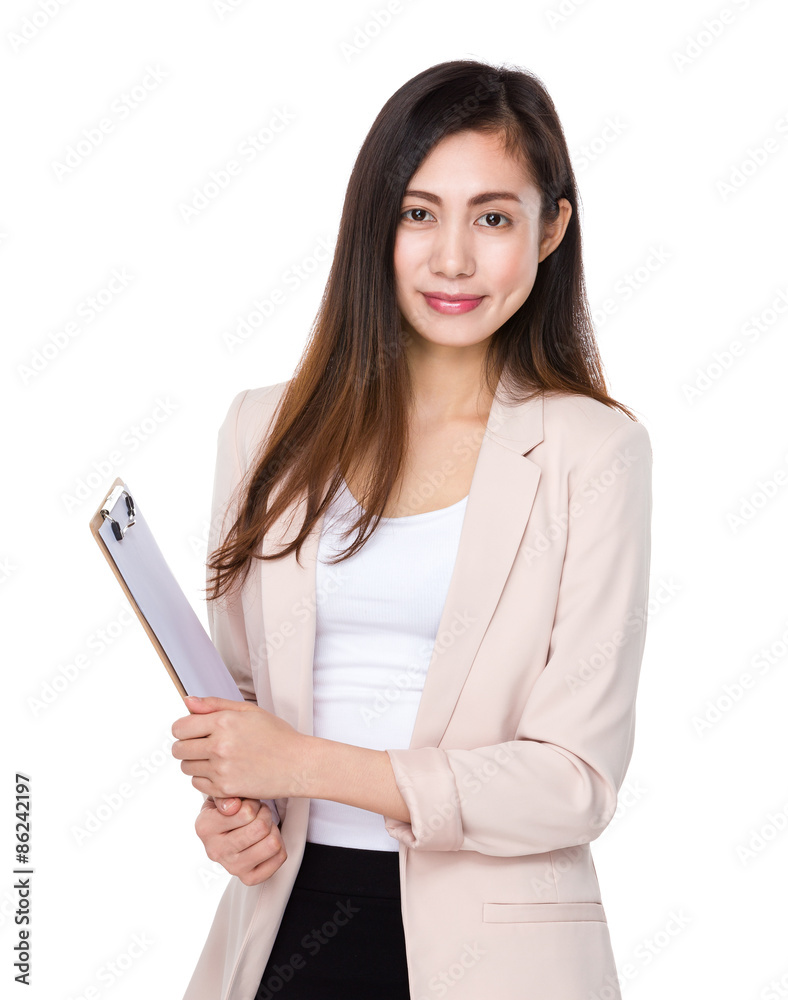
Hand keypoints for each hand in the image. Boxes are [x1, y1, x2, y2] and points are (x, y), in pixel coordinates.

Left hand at [171, 695, 308, 800]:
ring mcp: (221, 770)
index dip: (183, 728)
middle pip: (179, 749)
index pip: (180, 727)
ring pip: (186, 768)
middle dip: (186, 745)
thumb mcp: (248, 711)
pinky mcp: (225, 789)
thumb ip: (214, 705)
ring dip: (195, 762)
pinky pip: (198, 785)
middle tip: (202, 744)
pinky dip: (204, 779)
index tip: (191, 730)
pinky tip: (220, 771)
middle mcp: (219, 746)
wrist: (297, 764)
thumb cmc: (277, 736)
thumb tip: (188, 701)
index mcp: (224, 722)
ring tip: (214, 758)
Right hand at [196, 796, 286, 885]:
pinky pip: (279, 858)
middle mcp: (216, 851)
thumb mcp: (222, 795)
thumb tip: (232, 806)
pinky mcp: (248, 878)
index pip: (246, 812)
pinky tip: (266, 840)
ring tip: (263, 826)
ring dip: (273, 830)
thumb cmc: (227, 809)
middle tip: (259, 813)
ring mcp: (232, 868)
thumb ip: (225, 795)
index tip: (248, 804)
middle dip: (265, 815)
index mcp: (205, 827)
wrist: (224, 831)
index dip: (254, 803)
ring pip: (272, 844)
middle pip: (260, 829)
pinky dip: (279, 846)